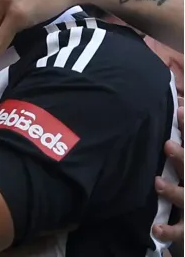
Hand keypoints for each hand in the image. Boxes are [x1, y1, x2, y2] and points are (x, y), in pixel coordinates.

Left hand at [153, 99, 183, 245]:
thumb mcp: (184, 165)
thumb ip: (184, 141)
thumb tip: (178, 107)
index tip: (180, 110)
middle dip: (183, 158)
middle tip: (167, 144)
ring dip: (173, 191)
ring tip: (156, 183)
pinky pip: (180, 231)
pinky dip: (168, 231)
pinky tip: (155, 229)